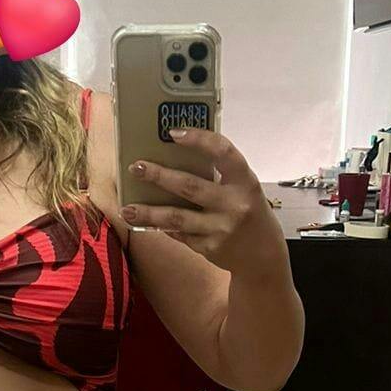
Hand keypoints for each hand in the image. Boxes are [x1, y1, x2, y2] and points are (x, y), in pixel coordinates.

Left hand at [118, 128, 286, 273]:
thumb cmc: (250, 213)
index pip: (222, 153)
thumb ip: (220, 175)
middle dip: (159, 176)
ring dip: (149, 212)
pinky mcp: (209, 248)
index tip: (173, 133)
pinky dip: (163, 227)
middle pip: (189, 186)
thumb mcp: (245, 188)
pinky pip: (180, 234)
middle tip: (136, 167)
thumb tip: (178, 157)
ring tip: (127, 208)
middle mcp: (234, 205)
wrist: (263, 256)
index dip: (198, 139)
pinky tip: (148, 222)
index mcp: (245, 182)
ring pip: (177, 217)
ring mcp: (220, 229)